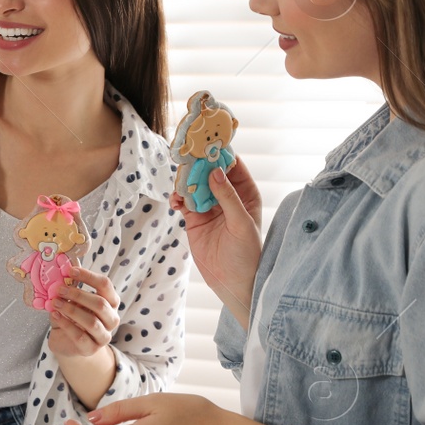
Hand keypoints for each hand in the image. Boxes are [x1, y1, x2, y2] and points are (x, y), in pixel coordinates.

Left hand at [49, 266, 119, 358]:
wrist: (67, 342)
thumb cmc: (72, 317)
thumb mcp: (72, 301)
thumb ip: (70, 290)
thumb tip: (60, 275)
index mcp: (110, 302)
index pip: (105, 285)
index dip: (88, 276)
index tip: (70, 271)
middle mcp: (111, 319)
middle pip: (100, 304)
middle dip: (78, 295)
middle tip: (59, 289)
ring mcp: (103, 336)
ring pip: (92, 322)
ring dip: (71, 310)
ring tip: (55, 303)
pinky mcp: (91, 349)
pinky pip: (80, 336)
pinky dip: (66, 324)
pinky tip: (55, 315)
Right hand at [170, 156, 263, 327]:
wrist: (232, 283)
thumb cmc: (247, 255)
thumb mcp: (241, 224)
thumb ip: (228, 198)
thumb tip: (215, 172)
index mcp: (246, 193)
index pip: (233, 166)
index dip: (220, 153)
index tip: (206, 142)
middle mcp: (227, 196)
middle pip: (209, 171)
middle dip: (197, 164)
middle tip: (185, 157)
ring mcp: (210, 207)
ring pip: (194, 184)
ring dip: (185, 181)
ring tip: (179, 183)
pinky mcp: (194, 219)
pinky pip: (183, 201)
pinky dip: (178, 198)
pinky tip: (176, 202)